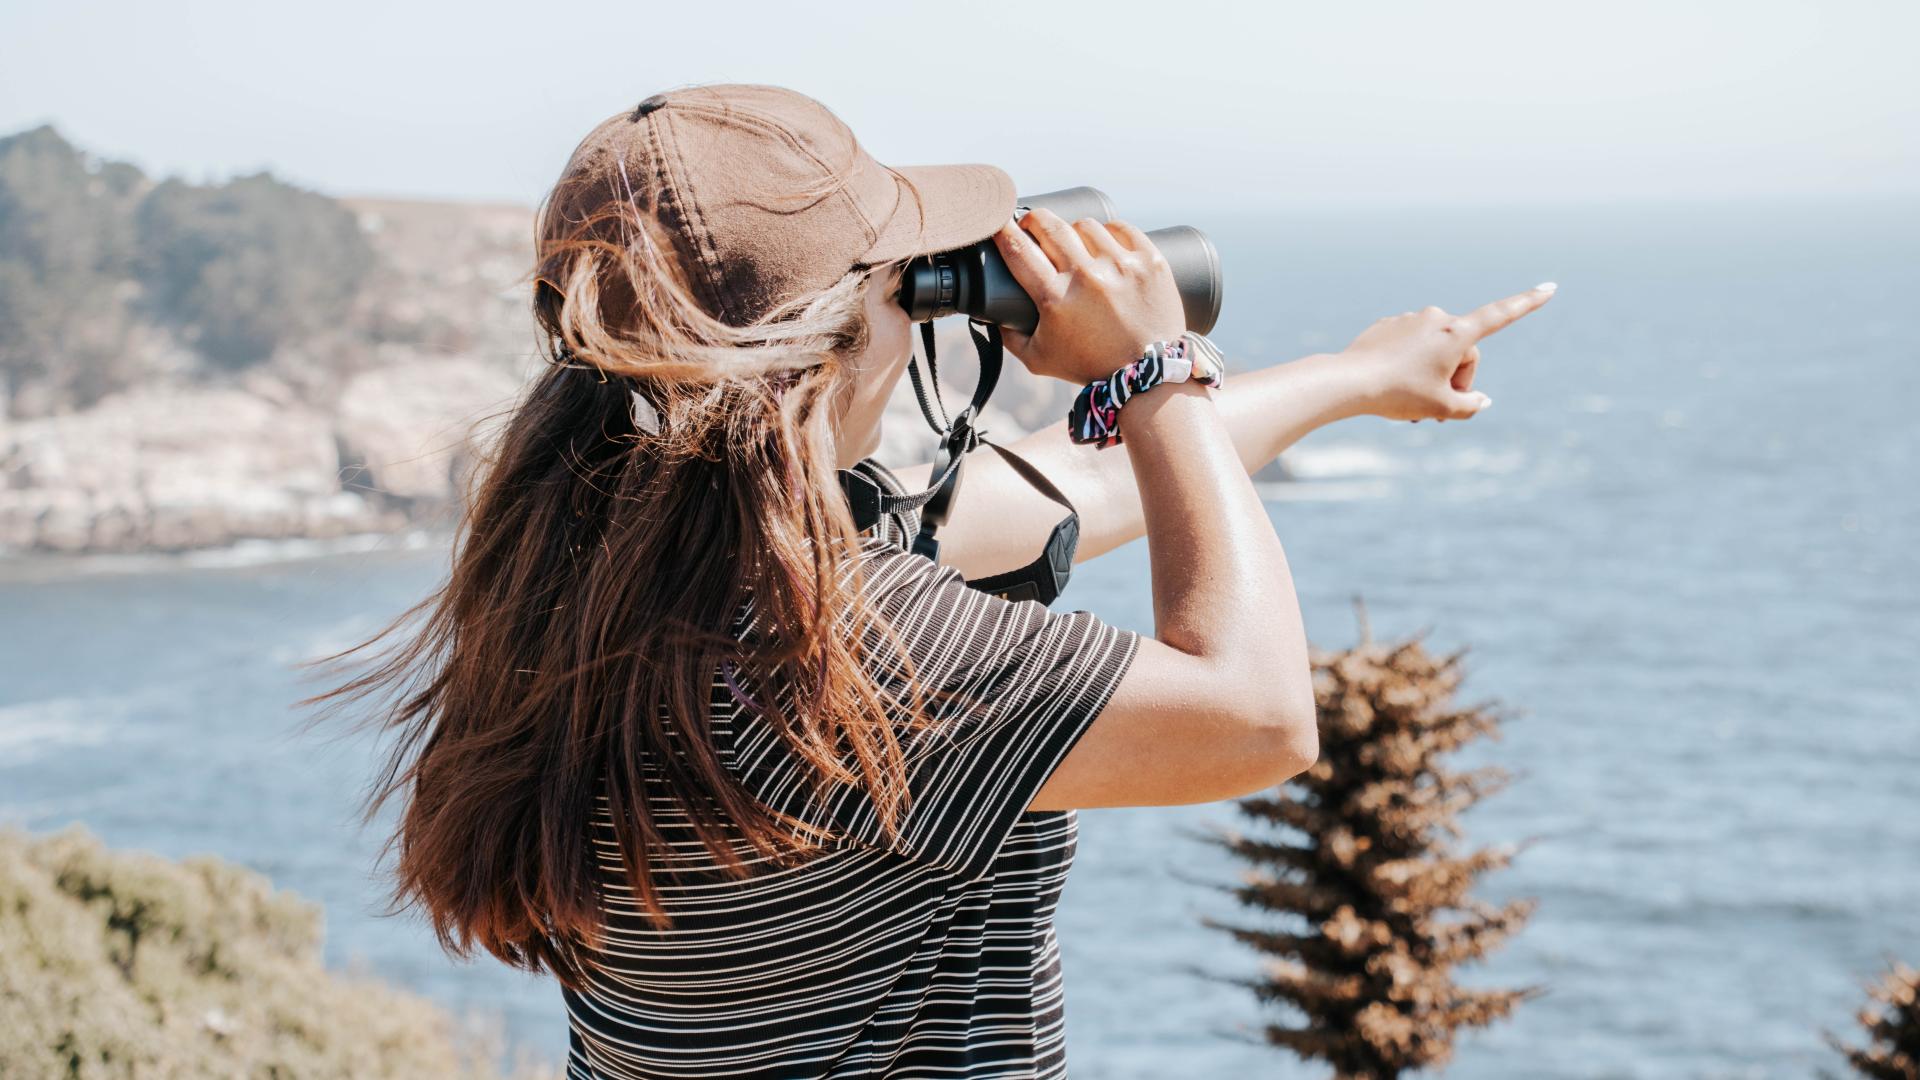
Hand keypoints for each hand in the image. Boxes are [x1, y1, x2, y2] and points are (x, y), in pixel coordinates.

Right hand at [990, 208, 1188, 384]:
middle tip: (1032, 225)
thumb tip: (990, 313)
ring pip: (1085, 224)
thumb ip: (1010, 337)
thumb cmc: (1091, 367)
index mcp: (1055, 298)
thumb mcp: (1039, 359)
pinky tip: (1104, 245)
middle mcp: (1087, 276)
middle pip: (1048, 224)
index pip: (1017, 249)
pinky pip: (1121, 228)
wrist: (1148, 375)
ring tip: (1075, 246)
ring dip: (1074, 231)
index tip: (999, 224)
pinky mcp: (1149, 261)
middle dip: (1034, 220)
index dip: (1002, 230)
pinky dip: (1108, 233)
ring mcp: (1121, 266)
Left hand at [1337, 284, 1556, 421]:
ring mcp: (1409, 320)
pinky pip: (1409, 348)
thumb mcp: (1441, 408)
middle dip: (1456, 379)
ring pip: (1433, 352)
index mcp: (1456, 333)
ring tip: (1411, 401)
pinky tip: (1391, 383)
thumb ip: (1470, 406)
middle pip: (1462, 352)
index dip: (1528, 303)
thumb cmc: (1398, 395)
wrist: (1348, 382)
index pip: (1501, 315)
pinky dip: (1408, 366)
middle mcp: (1436, 318)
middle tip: (1436, 410)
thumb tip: (1480, 400)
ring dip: (1431, 375)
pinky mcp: (1387, 326)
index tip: (1551, 287)